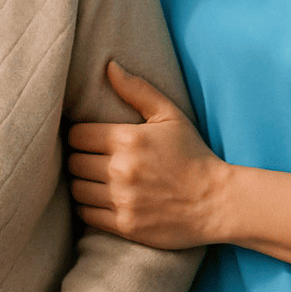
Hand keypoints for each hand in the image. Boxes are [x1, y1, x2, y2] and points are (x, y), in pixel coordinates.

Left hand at [66, 61, 227, 249]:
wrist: (216, 202)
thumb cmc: (192, 155)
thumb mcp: (170, 116)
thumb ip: (137, 90)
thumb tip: (109, 66)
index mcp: (128, 138)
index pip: (77, 135)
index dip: (80, 136)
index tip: (89, 139)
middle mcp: (121, 169)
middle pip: (73, 162)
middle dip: (80, 158)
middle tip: (91, 159)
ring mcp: (122, 199)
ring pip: (76, 188)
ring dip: (82, 183)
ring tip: (95, 179)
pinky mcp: (125, 225)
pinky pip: (86, 214)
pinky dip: (88, 206)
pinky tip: (101, 199)